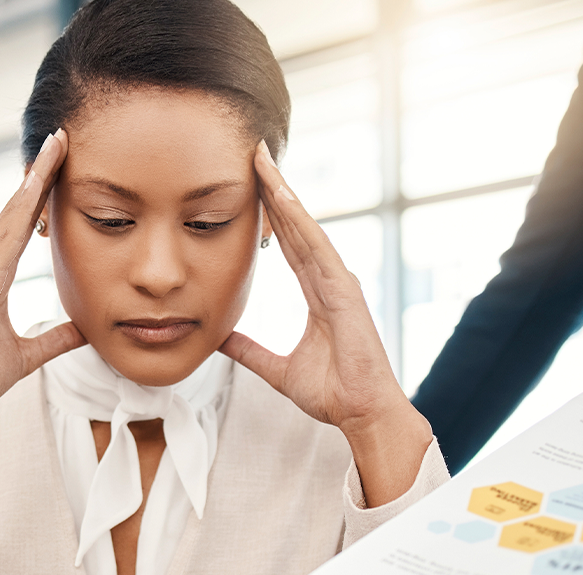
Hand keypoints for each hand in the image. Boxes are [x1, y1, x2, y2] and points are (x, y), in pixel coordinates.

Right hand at [0, 129, 84, 491]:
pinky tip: (37, 184)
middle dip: (40, 174)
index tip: (62, 166)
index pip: (24, 227)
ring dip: (34, 179)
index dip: (42, 196)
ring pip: (12, 214)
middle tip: (63, 138)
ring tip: (57, 146)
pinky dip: (21, 209)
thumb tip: (85, 330)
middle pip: (18, 210)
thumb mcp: (27, 355)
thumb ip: (56, 339)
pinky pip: (4, 237)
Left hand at [221, 141, 431, 506]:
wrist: (362, 413)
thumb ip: (250, 352)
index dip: (270, 211)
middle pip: (296, 225)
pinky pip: (319, 250)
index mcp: (318, 293)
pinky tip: (284, 199)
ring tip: (263, 162)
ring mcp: (340, 283)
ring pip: (306, 229)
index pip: (288, 242)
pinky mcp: (346, 292)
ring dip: (285, 195)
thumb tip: (220, 339)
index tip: (249, 182)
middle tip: (253, 153)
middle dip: (275, 189)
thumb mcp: (277, 370)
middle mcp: (330, 280)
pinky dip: (301, 223)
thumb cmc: (333, 393)